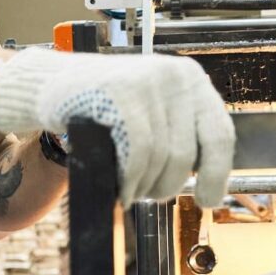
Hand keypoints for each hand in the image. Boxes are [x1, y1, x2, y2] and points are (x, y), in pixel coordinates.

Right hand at [0, 48, 234, 207]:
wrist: (56, 83)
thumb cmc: (109, 107)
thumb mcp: (155, 110)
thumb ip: (181, 134)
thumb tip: (213, 188)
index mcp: (191, 80)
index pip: (220, 134)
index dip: (217, 173)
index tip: (207, 200)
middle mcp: (175, 74)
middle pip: (185, 154)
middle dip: (165, 186)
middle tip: (146, 194)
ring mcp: (148, 79)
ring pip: (159, 157)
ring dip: (143, 185)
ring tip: (128, 186)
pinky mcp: (120, 90)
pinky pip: (137, 151)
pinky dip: (130, 179)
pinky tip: (121, 189)